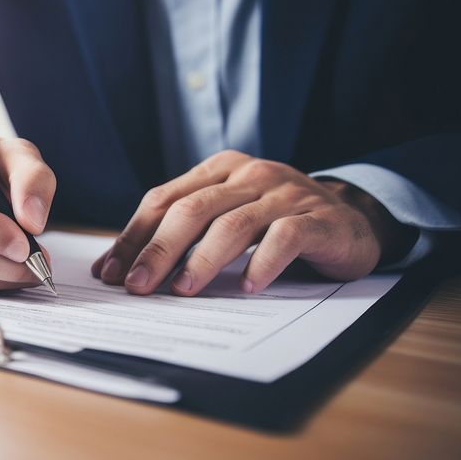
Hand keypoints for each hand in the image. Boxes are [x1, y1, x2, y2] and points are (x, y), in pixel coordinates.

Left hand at [91, 150, 414, 295]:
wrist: (350, 219)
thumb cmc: (275, 221)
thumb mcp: (226, 216)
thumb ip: (181, 233)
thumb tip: (121, 266)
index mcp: (218, 170)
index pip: (163, 200)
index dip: (134, 236)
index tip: (110, 271)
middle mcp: (249, 174)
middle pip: (191, 210)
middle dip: (158, 250)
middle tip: (137, 285)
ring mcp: (284, 194)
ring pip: (232, 224)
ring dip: (202, 260)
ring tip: (182, 290)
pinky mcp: (316, 219)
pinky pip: (283, 238)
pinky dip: (262, 264)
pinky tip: (247, 287)